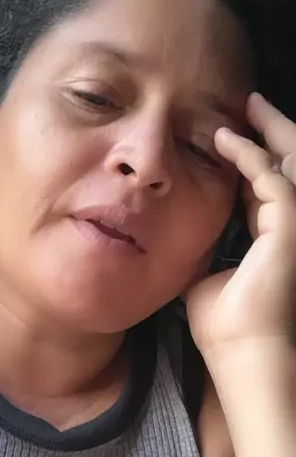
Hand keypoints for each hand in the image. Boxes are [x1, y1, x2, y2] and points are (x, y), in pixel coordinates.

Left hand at [185, 93, 295, 360]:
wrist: (240, 352)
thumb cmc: (224, 325)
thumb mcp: (205, 274)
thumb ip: (201, 249)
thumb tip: (172, 233)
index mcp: (272, 237)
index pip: (268, 185)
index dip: (251, 157)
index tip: (227, 134)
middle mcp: (288, 227)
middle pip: (291, 165)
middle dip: (274, 131)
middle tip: (251, 104)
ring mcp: (294, 226)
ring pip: (292, 162)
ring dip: (270, 131)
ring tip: (248, 106)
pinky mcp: (291, 227)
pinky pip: (272, 177)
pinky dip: (249, 155)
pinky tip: (225, 140)